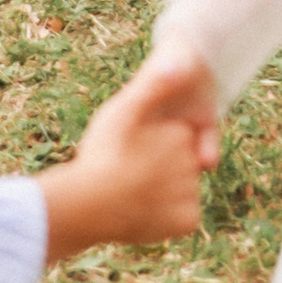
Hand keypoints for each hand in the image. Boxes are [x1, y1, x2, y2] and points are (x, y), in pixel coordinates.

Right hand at [39, 46, 219, 256]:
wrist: (88, 207)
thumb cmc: (102, 155)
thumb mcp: (123, 111)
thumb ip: (152, 86)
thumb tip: (180, 61)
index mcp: (180, 134)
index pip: (174, 137)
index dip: (151, 143)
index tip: (129, 149)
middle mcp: (193, 162)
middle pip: (178, 164)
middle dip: (159, 167)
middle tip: (127, 171)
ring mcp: (191, 194)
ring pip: (179, 191)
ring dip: (161, 192)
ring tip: (130, 192)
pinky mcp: (187, 221)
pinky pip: (181, 217)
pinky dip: (166, 217)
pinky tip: (142, 211)